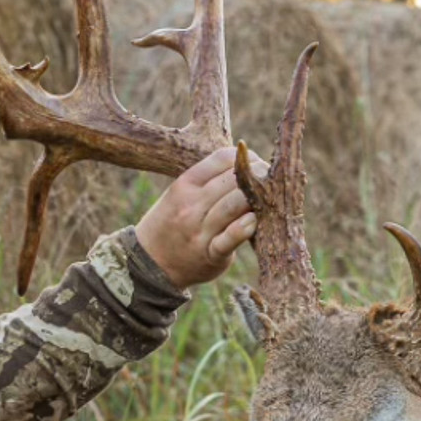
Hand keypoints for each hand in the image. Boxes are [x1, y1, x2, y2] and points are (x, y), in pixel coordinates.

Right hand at [133, 146, 260, 289]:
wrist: (149, 263)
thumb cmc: (173, 222)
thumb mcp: (181, 194)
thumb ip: (209, 181)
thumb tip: (250, 165)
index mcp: (185, 183)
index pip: (222, 158)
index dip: (246, 157)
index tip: (257, 165)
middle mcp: (191, 204)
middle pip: (233, 181)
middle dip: (258, 178)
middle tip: (271, 183)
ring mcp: (199, 230)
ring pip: (234, 205)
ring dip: (256, 200)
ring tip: (269, 201)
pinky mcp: (209, 255)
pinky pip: (229, 239)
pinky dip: (244, 229)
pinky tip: (255, 222)